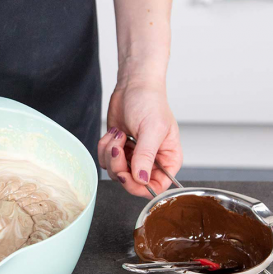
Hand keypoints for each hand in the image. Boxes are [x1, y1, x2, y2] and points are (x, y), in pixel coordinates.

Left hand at [98, 81, 182, 197]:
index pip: (156, 187)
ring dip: (110, 153)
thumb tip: (142, 180)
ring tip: (118, 134)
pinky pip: (105, 161)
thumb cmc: (150, 102)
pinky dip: (104, 147)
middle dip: (119, 166)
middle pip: (132, 183)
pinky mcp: (118, 150)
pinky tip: (113, 133)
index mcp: (168, 159)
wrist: (133, 86)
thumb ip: (146, 156)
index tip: (125, 174)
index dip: (138, 186)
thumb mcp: (152, 129)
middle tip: (118, 148)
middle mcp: (151, 162)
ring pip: (115, 172)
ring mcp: (133, 157)